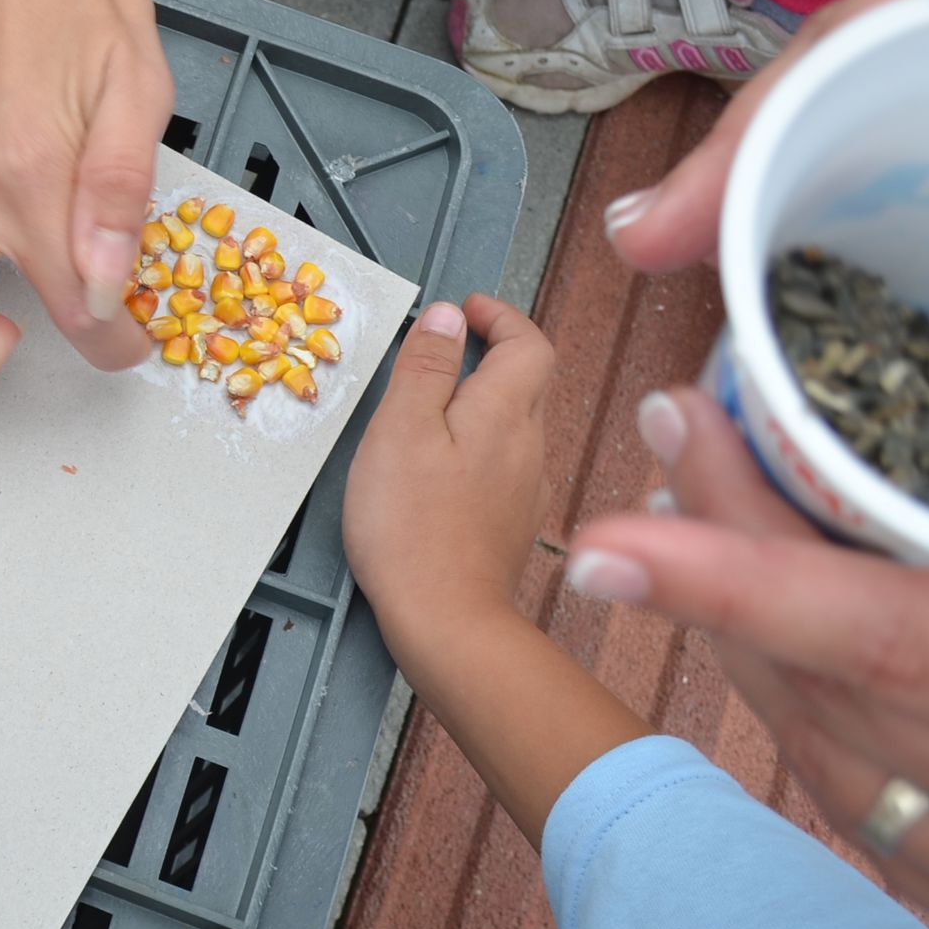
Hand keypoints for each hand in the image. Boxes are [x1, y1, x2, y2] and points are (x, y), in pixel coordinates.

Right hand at [341, 296, 552, 655]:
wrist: (445, 618)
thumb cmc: (413, 525)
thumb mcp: (399, 429)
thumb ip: (423, 367)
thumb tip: (445, 317)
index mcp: (505, 411)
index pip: (529, 341)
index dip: (501, 316)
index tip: (467, 310)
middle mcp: (529, 445)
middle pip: (528, 380)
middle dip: (493, 353)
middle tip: (446, 348)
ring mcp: (526, 487)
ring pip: (516, 424)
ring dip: (483, 400)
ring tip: (431, 405)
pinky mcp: (512, 521)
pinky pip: (504, 464)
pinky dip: (478, 444)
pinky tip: (440, 465)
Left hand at [568, 385, 928, 928]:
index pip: (902, 640)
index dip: (747, 576)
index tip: (618, 525)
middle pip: (844, 686)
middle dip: (733, 553)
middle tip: (682, 418)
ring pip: (841, 754)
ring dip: (749, 626)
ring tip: (703, 489)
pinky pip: (882, 814)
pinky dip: (812, 716)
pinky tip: (777, 635)